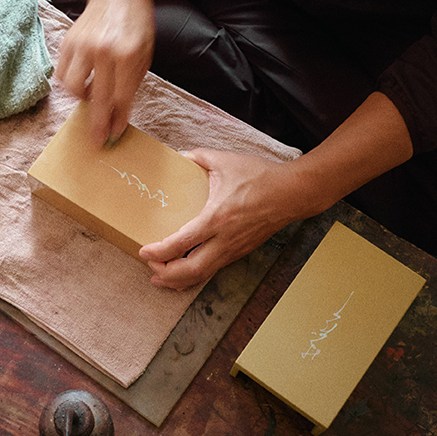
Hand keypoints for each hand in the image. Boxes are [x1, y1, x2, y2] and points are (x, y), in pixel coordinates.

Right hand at [55, 0, 154, 146]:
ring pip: (73, 88)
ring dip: (81, 99)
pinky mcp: (68, 42)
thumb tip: (119, 117)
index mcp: (127, 55)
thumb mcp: (144, 55)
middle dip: (97, 124)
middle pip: (97, 99)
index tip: (112, 137)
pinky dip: (71, 84)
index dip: (116, 121)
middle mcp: (103, 51)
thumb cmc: (136, 25)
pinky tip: (82, 81)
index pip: (120, 98)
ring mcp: (82, 46)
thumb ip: (131, 85)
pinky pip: (63, 74)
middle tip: (96, 141)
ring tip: (91, 96)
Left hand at [139, 149, 304, 290]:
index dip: (160, 252)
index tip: (143, 251)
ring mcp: (234, 249)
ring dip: (179, 280)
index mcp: (217, 217)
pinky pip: (213, 270)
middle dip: (166, 274)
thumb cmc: (260, 176)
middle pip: (191, 270)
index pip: (182, 242)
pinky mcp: (239, 252)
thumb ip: (196, 157)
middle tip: (149, 267)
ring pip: (202, 275)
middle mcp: (225, 239)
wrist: (293, 193)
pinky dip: (194, 276)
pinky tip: (183, 276)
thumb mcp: (224, 160)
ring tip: (159, 278)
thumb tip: (177, 155)